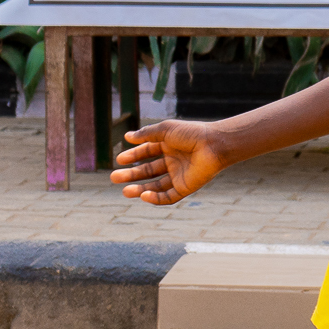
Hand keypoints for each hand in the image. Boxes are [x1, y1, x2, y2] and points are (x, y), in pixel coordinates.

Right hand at [109, 119, 229, 203]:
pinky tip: (144, 196)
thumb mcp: (165, 130)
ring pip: (155, 186)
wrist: (214, 144)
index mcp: (168, 146)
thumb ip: (146, 134)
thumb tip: (127, 136)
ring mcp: (179, 175)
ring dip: (140, 189)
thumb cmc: (191, 133)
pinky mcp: (186, 187)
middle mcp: (172, 162)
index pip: (146, 153)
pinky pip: (169, 196)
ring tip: (125, 191)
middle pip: (148, 171)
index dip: (133, 156)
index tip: (119, 159)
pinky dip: (156, 198)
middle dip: (131, 175)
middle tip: (114, 177)